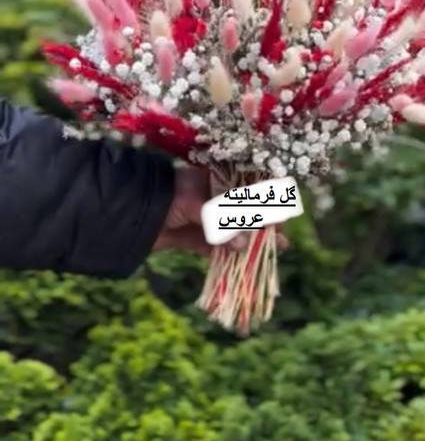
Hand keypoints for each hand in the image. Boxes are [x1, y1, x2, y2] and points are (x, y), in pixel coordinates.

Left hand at [153, 166, 288, 255]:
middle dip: (262, 225)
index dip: (265, 201)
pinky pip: (214, 247)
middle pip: (243, 213)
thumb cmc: (162, 196)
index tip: (281, 214)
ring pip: (232, 232)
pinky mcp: (191, 237)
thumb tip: (243, 243)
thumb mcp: (194, 204)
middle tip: (281, 239)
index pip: (247, 188)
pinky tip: (244, 261)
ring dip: (250, 242)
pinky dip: (228, 254)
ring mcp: (201, 219)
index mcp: (213, 179)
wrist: (126, 212)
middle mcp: (211, 198)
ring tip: (272, 251)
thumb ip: (219, 223)